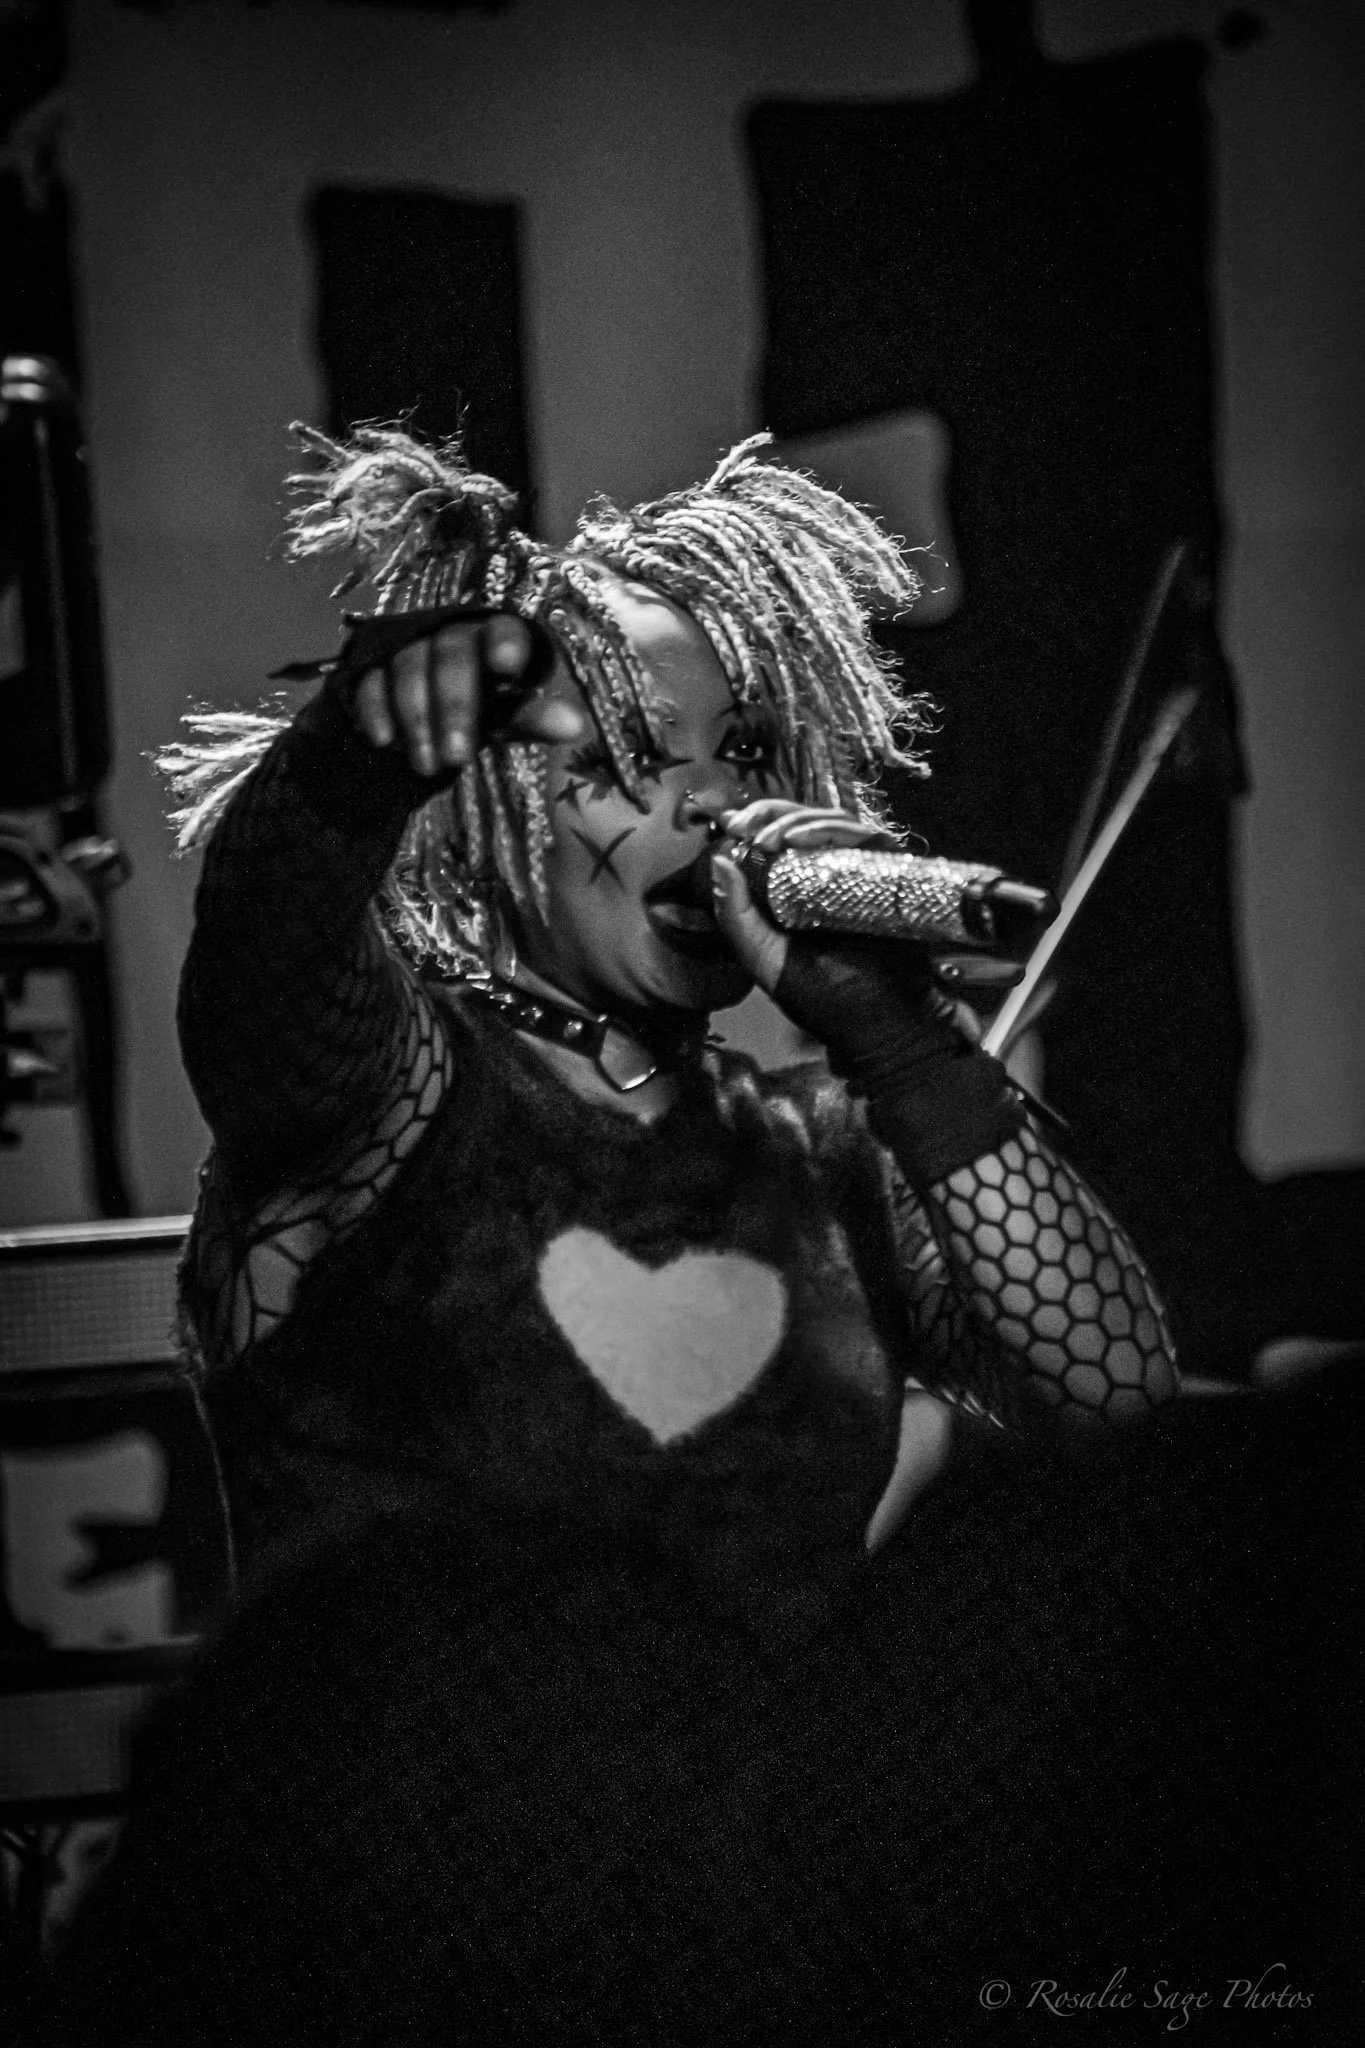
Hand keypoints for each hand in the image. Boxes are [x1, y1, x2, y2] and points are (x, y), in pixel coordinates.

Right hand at [350, 613, 582, 777]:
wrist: (414, 728)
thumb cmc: (476, 716)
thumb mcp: (506, 719)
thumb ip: (532, 718)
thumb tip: (574, 726)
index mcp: (493, 639)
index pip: (502, 628)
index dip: (504, 641)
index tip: (506, 665)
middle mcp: (450, 634)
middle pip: (452, 653)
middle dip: (455, 706)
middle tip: (458, 756)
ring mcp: (408, 648)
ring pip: (409, 666)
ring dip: (418, 718)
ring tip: (428, 766)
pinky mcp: (370, 668)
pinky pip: (370, 681)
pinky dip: (376, 710)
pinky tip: (384, 741)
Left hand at [711, 797, 968, 1076]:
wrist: (880, 1024)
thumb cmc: (825, 999)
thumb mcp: (764, 958)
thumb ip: (736, 917)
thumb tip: (719, 862)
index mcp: (796, 891)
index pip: (776, 841)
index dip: (754, 824)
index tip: (731, 825)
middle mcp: (828, 875)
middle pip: (801, 821)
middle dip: (769, 814)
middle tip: (745, 825)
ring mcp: (860, 871)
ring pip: (830, 821)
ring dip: (795, 820)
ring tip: (770, 838)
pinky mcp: (889, 871)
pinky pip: (863, 836)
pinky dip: (831, 829)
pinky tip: (802, 840)